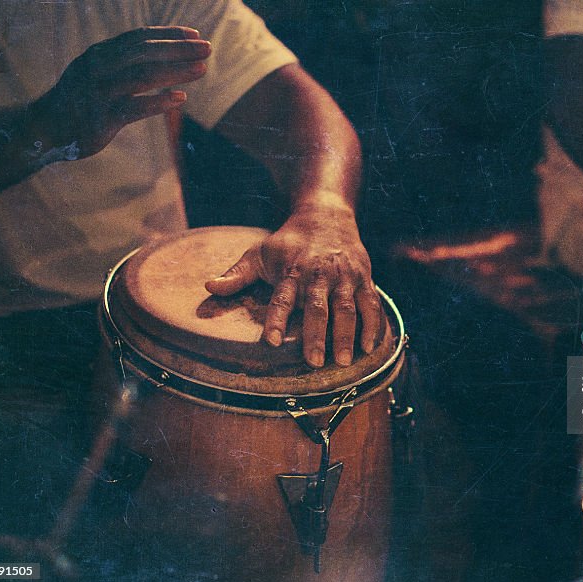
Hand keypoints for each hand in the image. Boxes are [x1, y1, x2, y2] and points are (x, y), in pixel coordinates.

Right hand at [29, 26, 210, 158]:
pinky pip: (134, 108)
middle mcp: (99, 68)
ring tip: (202, 69)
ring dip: (175, 71)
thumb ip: (123, 62)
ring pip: (142, 76)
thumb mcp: (97, 72)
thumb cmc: (79, 100)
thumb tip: (161, 53)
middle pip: (145, 53)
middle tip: (208, 49)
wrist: (45, 128)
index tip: (195, 35)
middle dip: (179, 49)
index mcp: (100, 54)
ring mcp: (99, 92)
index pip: (139, 38)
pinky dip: (159, 102)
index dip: (169, 34)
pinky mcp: (100, 118)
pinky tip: (180, 98)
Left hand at [205, 198, 380, 367]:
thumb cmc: (289, 243)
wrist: (326, 216)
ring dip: (346, 335)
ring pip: (347, 308)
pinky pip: (371, 303)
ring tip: (344, 361)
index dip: (275, 319)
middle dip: (317, 335)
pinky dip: (372, 325)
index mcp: (291, 271)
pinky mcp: (364, 278)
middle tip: (314, 363)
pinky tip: (369, 347)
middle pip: (318, 307)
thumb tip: (209, 287)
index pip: (282, 298)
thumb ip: (237, 274)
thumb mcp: (260, 253)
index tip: (270, 341)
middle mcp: (319, 274)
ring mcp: (344, 277)